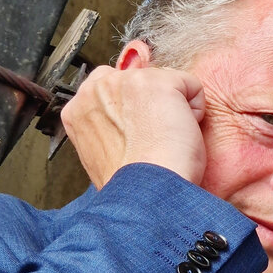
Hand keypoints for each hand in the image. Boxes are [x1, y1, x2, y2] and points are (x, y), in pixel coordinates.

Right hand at [61, 64, 206, 187]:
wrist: (145, 193)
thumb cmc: (133, 182)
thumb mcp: (110, 149)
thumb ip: (113, 121)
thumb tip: (132, 100)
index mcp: (77, 109)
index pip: (116, 87)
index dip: (136, 110)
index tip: (139, 136)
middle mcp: (94, 89)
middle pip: (142, 79)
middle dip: (153, 104)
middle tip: (151, 138)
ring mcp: (123, 81)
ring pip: (167, 82)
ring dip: (173, 109)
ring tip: (162, 138)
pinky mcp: (155, 81)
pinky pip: (191, 85)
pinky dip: (195, 110)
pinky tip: (177, 133)